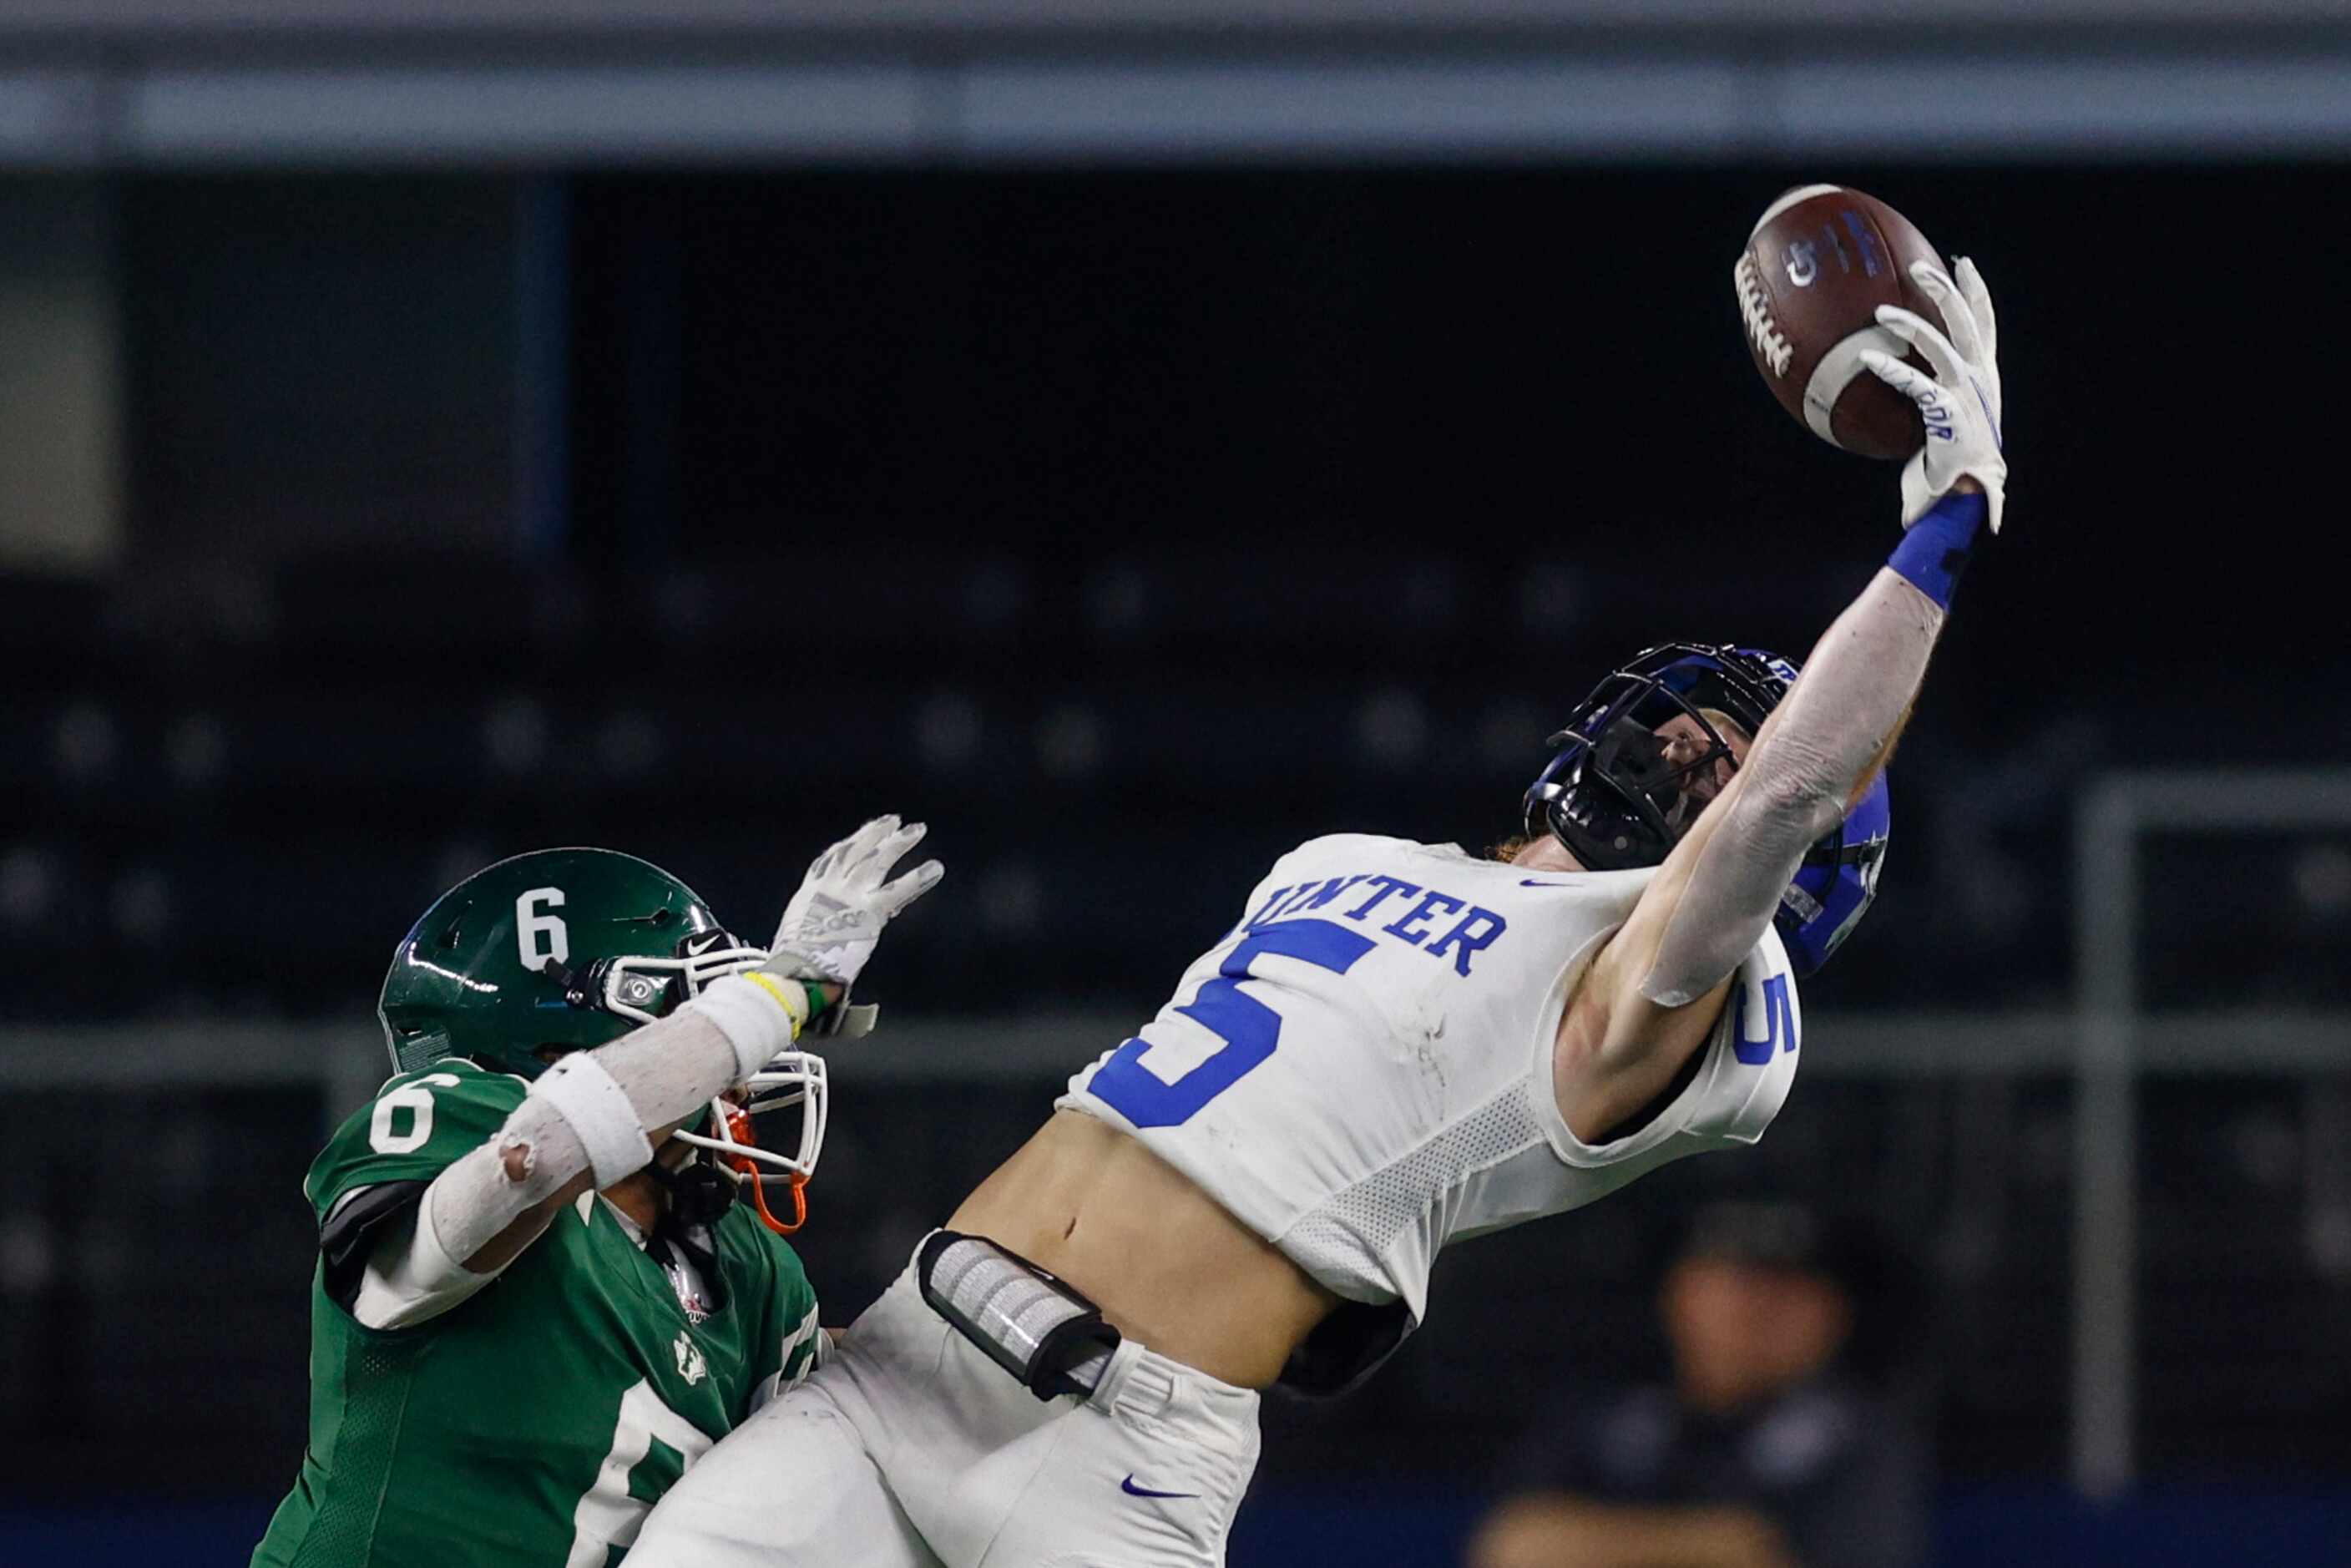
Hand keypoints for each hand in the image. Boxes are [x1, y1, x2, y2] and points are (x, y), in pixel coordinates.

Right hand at [763, 815, 942, 988]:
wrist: (797, 973)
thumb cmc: (792, 966)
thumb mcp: (794, 939)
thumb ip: (809, 931)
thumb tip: (811, 943)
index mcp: (809, 894)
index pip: (829, 861)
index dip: (848, 844)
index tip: (859, 834)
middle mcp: (830, 888)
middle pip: (856, 851)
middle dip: (875, 833)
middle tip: (893, 821)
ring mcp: (851, 896)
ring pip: (878, 861)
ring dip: (899, 843)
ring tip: (918, 829)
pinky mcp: (870, 911)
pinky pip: (898, 890)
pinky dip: (918, 878)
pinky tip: (936, 868)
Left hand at [1863, 256, 2005, 534]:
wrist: (1969, 491)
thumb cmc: (1955, 455)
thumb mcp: (1952, 412)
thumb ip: (1936, 387)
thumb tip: (1898, 369)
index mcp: (1985, 373)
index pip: (1985, 322)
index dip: (1976, 291)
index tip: (1963, 262)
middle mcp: (1980, 377)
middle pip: (1967, 321)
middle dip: (1946, 289)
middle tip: (1920, 266)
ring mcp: (1966, 394)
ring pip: (1941, 345)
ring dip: (1911, 325)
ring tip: (1880, 312)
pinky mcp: (1948, 413)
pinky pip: (1917, 383)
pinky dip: (1893, 369)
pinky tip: (1869, 358)